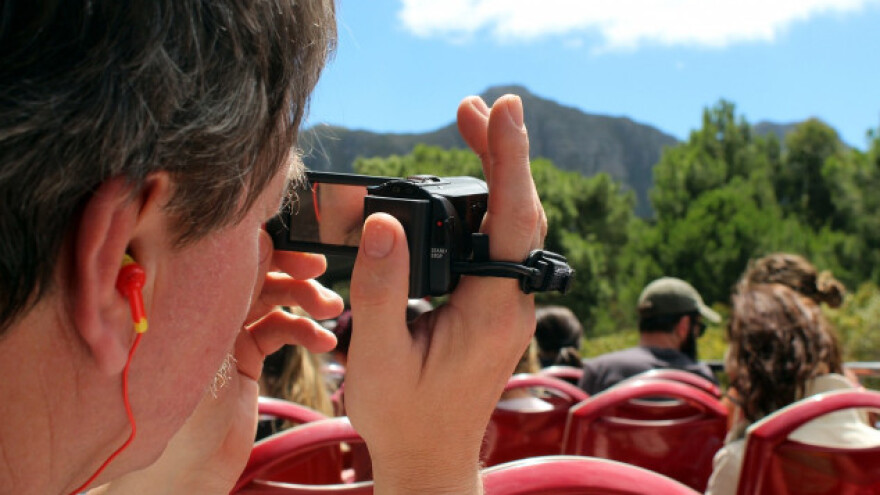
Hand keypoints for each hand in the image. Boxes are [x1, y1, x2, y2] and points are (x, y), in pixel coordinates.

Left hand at [94, 246, 341, 493]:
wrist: (186, 475)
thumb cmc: (178, 418)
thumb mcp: (206, 350)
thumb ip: (229, 295)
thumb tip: (254, 242)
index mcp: (182, 302)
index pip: (225, 259)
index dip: (264, 249)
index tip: (297, 250)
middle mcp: (202, 311)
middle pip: (253, 274)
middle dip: (291, 271)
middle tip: (321, 272)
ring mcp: (224, 334)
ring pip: (272, 300)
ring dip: (305, 302)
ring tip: (332, 310)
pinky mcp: (244, 357)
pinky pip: (280, 331)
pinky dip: (304, 332)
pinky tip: (324, 342)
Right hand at [344, 95, 545, 493]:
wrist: (431, 458)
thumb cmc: (405, 419)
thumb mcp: (379, 360)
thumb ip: (380, 292)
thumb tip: (383, 222)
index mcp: (491, 313)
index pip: (510, 222)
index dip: (509, 160)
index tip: (502, 109)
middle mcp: (511, 303)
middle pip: (520, 211)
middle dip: (503, 153)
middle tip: (472, 106)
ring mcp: (507, 304)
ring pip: (514, 225)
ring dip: (497, 174)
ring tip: (471, 127)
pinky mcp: (494, 305)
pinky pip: (499, 243)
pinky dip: (486, 204)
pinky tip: (466, 187)